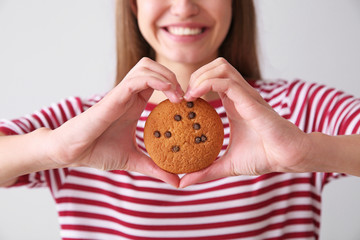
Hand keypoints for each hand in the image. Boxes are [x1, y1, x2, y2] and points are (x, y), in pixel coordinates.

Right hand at [46, 58, 182, 186]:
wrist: (72, 152)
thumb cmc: (97, 152)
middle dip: (172, 75)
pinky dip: (156, 80)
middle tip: (184, 97)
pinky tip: (169, 93)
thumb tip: (176, 182)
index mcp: (134, 104)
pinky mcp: (114, 97)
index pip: (157, 81)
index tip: (188, 104)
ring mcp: (121, 94)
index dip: (175, 86)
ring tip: (178, 95)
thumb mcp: (133, 160)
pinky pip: (137, 79)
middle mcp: (129, 95)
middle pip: (152, 67)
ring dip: (166, 75)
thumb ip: (154, 167)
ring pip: (146, 67)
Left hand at [180, 58, 309, 187]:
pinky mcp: (250, 100)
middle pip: (216, 66)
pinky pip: (227, 82)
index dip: (195, 84)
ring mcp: (246, 95)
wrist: (288, 157)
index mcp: (234, 103)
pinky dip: (207, 84)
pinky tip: (195, 98)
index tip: (182, 102)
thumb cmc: (264, 157)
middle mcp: (240, 95)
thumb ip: (206, 171)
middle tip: (185, 96)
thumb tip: (183, 182)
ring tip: (190, 95)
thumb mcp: (228, 164)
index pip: (213, 79)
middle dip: (196, 75)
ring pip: (221, 67)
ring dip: (200, 76)